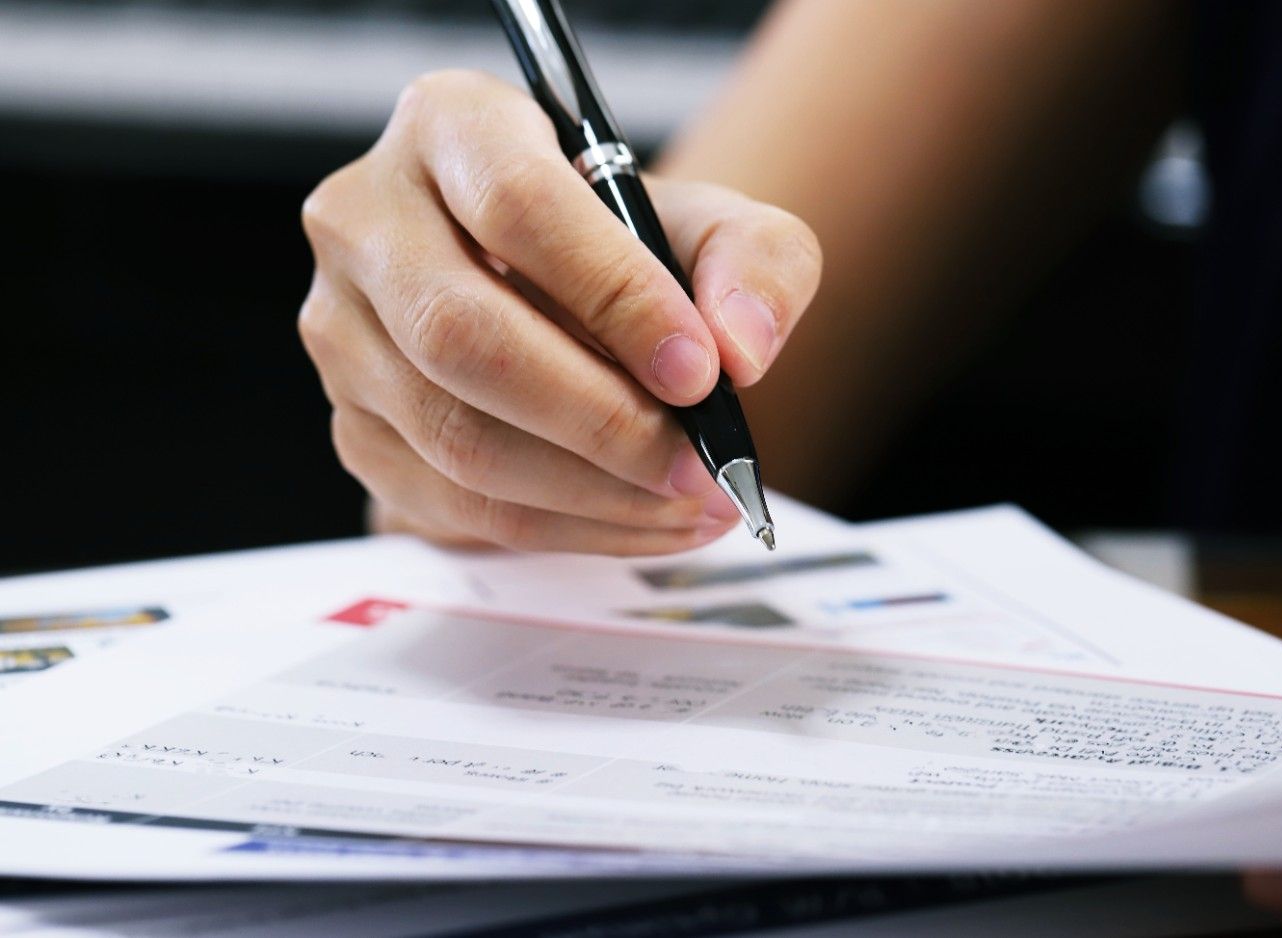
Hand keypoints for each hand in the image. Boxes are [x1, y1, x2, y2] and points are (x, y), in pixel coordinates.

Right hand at [299, 70, 819, 553]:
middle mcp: (367, 220)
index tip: (700, 371)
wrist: (562, 305)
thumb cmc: (629, 251)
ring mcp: (342, 332)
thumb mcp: (716, 227)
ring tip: (691, 502)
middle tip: (699, 464)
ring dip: (591, 492)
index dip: (614, 297)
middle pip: (462, 335)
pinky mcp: (353, 427)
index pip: (518, 206)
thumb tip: (739, 352)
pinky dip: (563, 529)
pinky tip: (641, 520)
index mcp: (450, 127)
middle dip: (600, 420)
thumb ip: (756, 264)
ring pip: (454, 437)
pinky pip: (451, 504)